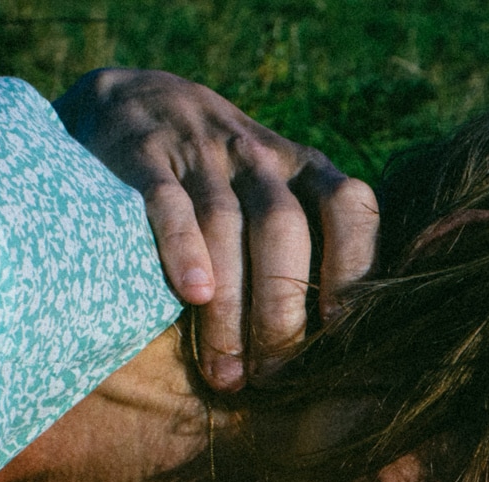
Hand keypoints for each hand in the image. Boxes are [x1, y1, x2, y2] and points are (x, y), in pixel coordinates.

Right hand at [55, 69, 379, 389]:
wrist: (136, 100)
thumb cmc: (223, 181)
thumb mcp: (276, 193)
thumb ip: (311, 248)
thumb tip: (343, 348)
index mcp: (306, 170)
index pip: (349, 208)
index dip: (352, 268)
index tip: (341, 334)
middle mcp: (259, 156)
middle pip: (282, 229)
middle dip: (279, 311)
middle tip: (273, 375)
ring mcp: (201, 149)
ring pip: (224, 226)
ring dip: (228, 308)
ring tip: (226, 372)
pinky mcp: (144, 153)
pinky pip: (168, 201)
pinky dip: (182, 247)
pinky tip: (194, 295)